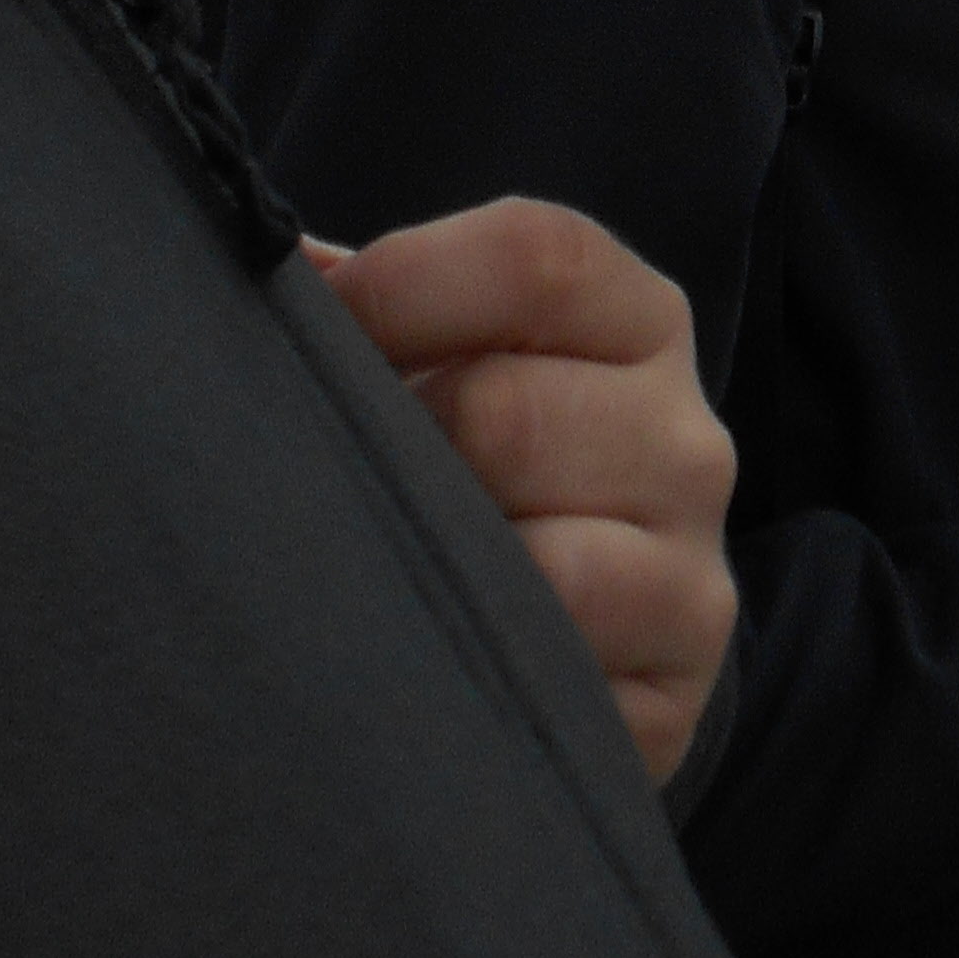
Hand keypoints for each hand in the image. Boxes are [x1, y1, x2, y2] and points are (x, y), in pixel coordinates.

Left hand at [313, 199, 739, 785]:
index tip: (321, 326)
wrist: (592, 629)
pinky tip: (440, 662)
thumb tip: (266, 276)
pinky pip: (553, 682)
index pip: (535, 258)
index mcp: (640, 321)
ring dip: (435, 576)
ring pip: (544, 567)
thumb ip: (371, 303)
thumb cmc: (479, 463)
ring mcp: (692, 575)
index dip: (399, 283)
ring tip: (392, 578)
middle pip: (505, 415)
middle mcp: (688, 440)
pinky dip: (476, 676)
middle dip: (398, 451)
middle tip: (350, 486)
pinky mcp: (678, 699)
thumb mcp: (451, 356)